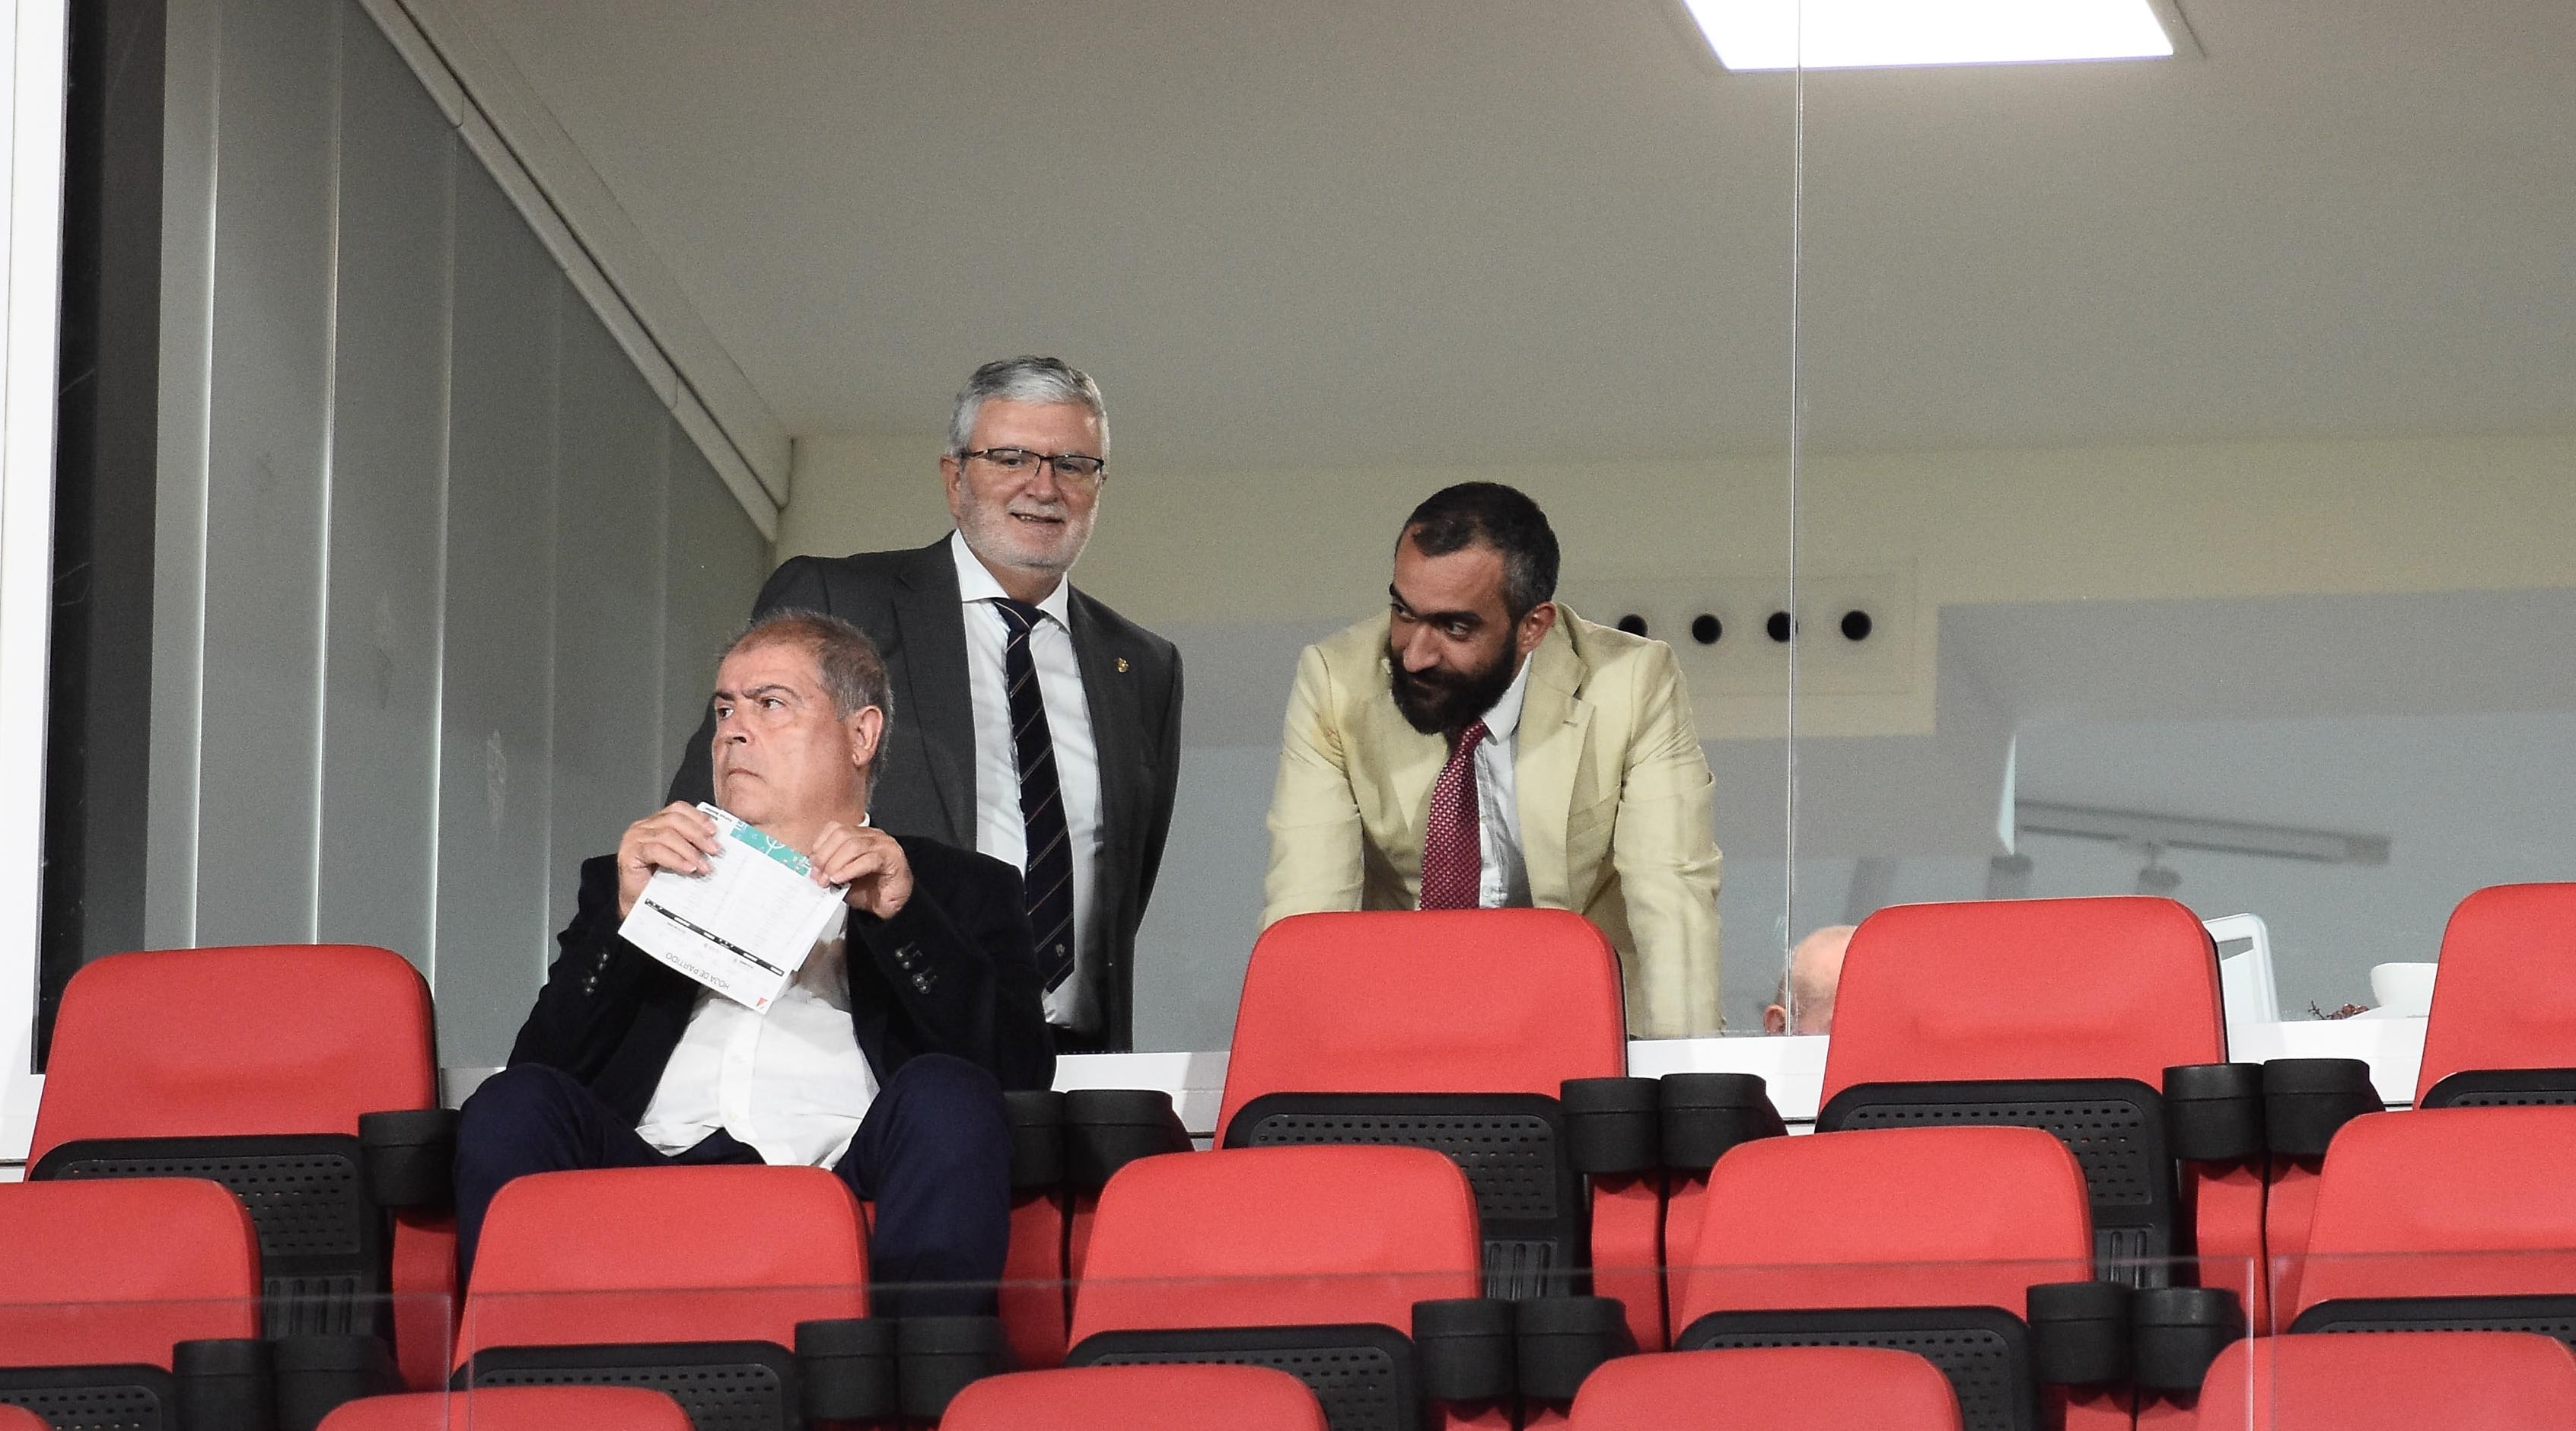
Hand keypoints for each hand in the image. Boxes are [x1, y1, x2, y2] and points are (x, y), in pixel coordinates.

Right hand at [615, 802, 721, 919]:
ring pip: (667, 835)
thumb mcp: (681, 858)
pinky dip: (676, 859)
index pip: (678, 809)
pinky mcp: (629, 854)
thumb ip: (693, 846)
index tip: (714, 831)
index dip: (698, 817)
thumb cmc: (660, 882)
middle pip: (674, 820)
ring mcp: (634, 839)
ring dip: (690, 851)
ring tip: (704, 865)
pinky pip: (656, 851)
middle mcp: (643, 827)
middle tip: (714, 849)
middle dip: (698, 834)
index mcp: (656, 823)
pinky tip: (688, 868)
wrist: (641, 904)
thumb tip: (717, 843)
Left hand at [810, 822, 912, 919]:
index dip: (820, 845)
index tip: (812, 865)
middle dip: (825, 855)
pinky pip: (868, 860)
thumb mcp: (843, 878)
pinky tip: (840, 879)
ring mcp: (884, 845)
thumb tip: (814, 870)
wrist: (893, 907)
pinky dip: (849, 870)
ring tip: (828, 880)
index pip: (835, 828)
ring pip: (853, 845)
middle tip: (819, 875)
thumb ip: (830, 870)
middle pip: (842, 834)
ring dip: (835, 864)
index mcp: (859, 835)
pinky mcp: (893, 858)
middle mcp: (872, 836)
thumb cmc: (871, 891)